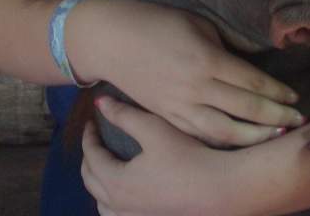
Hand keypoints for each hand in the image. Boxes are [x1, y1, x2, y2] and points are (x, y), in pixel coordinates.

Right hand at [82, 0, 303, 146]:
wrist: (111, 41)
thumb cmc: (156, 23)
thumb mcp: (198, 25)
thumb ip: (225, 48)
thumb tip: (250, 64)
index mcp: (207, 60)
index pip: (252, 82)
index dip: (277, 92)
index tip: (295, 97)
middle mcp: (196, 88)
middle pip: (245, 110)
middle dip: (276, 117)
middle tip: (298, 121)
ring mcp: (180, 106)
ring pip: (224, 132)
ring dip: (254, 137)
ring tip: (276, 137)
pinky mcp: (167, 116)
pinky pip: (200, 135)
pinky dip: (224, 141)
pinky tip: (240, 141)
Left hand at [82, 96, 232, 215]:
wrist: (220, 189)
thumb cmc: (186, 156)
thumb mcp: (154, 130)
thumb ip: (125, 116)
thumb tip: (99, 104)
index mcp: (116, 182)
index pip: (91, 156)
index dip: (89, 136)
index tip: (93, 122)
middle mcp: (119, 205)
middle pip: (91, 182)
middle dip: (90, 158)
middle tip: (96, 140)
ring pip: (102, 205)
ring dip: (99, 185)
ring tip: (107, 169)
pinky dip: (112, 203)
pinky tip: (126, 193)